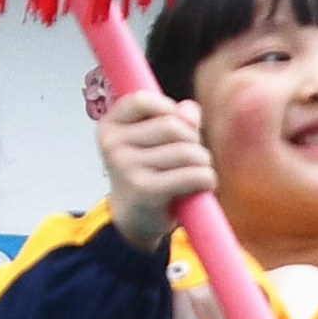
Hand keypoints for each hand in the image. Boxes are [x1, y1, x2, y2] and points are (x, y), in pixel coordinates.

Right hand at [97, 90, 215, 226]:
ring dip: (203, 162)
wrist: (135, 218)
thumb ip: (174, 117)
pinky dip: (207, 180)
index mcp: (110, 126)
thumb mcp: (154, 139)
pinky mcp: (145, 191)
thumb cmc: (148, 172)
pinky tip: (203, 185)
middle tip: (192, 156)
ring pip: (187, 152)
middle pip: (172, 126)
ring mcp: (126, 168)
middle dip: (193, 139)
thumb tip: (191, 113)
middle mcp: (113, 145)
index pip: (142, 100)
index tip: (178, 125)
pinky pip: (193, 175)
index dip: (169, 108)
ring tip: (196, 173)